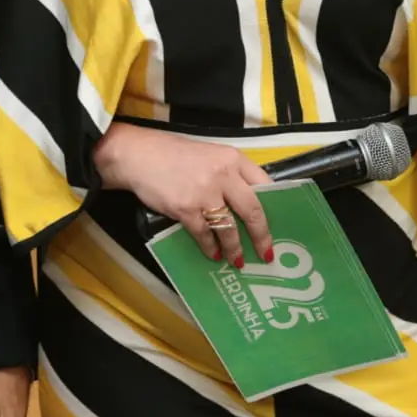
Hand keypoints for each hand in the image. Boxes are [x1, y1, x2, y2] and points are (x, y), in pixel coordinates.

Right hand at [92, 121, 272, 265]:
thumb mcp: (210, 155)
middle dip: (262, 236)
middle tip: (267, 253)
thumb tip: (248, 202)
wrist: (138, 156)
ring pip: (229, 228)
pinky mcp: (186, 209)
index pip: (264, 184)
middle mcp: (223, 175)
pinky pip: (205, 234)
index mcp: (232, 158)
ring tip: (238, 261)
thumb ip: (230, 174)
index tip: (277, 224)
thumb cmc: (174, 155)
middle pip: (253, 210)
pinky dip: (211, 247)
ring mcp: (204, 193)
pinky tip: (213, 254)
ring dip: (235, 248)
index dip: (273, 207)